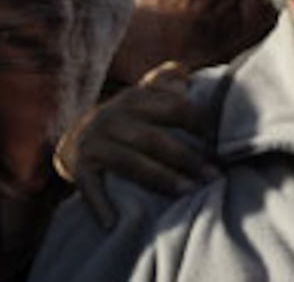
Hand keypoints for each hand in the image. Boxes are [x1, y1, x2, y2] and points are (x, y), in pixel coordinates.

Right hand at [53, 61, 215, 229]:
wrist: (72, 139)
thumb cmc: (123, 120)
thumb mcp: (140, 97)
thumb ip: (163, 82)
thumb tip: (184, 71)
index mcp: (134, 99)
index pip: (173, 107)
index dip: (199, 124)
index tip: (220, 143)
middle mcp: (112, 117)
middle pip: (154, 138)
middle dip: (186, 157)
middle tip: (213, 175)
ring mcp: (94, 142)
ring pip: (130, 162)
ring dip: (160, 178)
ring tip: (188, 192)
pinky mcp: (78, 167)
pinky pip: (90, 187)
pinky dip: (100, 205)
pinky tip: (113, 223)